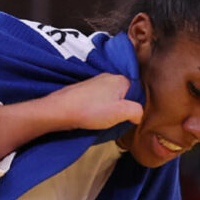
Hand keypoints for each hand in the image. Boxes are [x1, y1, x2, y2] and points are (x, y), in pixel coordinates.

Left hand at [0, 73, 142, 160]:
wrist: (60, 110)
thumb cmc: (90, 110)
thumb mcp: (122, 112)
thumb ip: (137, 111)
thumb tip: (138, 114)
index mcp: (120, 79)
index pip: (137, 92)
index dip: (136, 106)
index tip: (132, 118)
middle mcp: (108, 78)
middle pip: (123, 95)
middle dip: (122, 108)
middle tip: (118, 121)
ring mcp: (94, 84)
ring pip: (110, 98)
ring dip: (109, 110)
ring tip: (104, 121)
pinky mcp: (83, 92)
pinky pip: (97, 101)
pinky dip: (98, 110)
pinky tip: (93, 118)